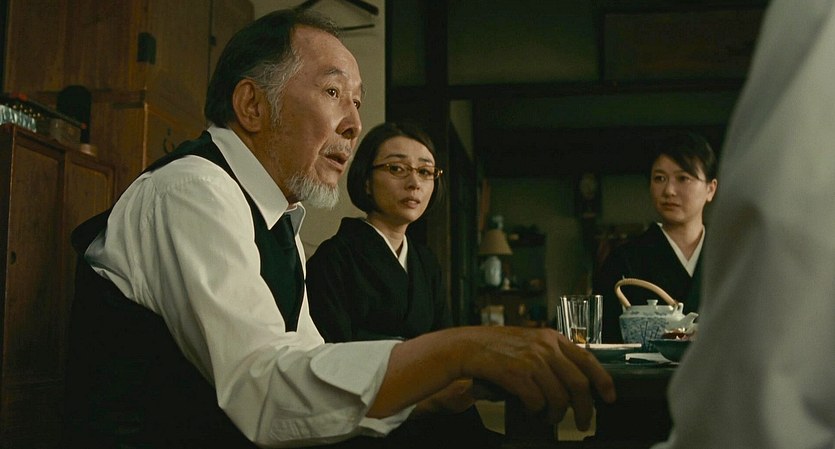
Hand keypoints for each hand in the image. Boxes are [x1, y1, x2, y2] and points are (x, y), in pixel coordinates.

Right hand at [370, 325, 614, 430]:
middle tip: (582, 422)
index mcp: (552, 338)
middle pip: (578, 384)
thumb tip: (572, 381)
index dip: (603, 381)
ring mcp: (531, 360)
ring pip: (558, 397)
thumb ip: (549, 355)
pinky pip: (536, 402)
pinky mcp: (517, 375)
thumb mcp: (528, 342)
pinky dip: (536, 411)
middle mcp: (545, 347)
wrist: (464, 347)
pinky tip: (530, 410)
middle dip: (584, 408)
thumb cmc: (495, 347)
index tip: (609, 398)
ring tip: (549, 419)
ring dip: (556, 414)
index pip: (588, 359)